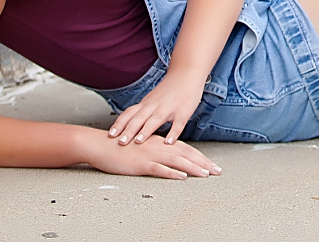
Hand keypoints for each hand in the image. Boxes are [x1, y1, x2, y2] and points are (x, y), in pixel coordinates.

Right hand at [83, 128, 219, 179]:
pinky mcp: (141, 164)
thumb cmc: (121, 147)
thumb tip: (169, 157)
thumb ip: (156, 150)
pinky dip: (171, 172)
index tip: (212, 165)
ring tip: (205, 174)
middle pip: (186, 154)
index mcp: (160, 142)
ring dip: (193, 167)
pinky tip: (181, 176)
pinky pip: (159, 168)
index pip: (185, 149)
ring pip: (176, 161)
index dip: (200, 157)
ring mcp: (150, 155)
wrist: (101, 145)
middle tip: (217, 171)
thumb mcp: (143, 146)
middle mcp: (158, 147)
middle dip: (203, 163)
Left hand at [108, 73, 203, 147]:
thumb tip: (127, 128)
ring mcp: (169, 108)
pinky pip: (178, 123)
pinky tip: (169, 143)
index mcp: (146, 104)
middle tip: (120, 142)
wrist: (187, 73)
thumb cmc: (169, 89)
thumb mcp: (152, 99)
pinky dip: (173, 133)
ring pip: (156, 119)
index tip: (109, 136)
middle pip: (139, 118)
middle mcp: (155, 105)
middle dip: (129, 130)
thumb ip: (142, 112)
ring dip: (146, 130)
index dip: (119, 124)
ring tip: (139, 142)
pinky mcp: (183, 111)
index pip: (129, 114)